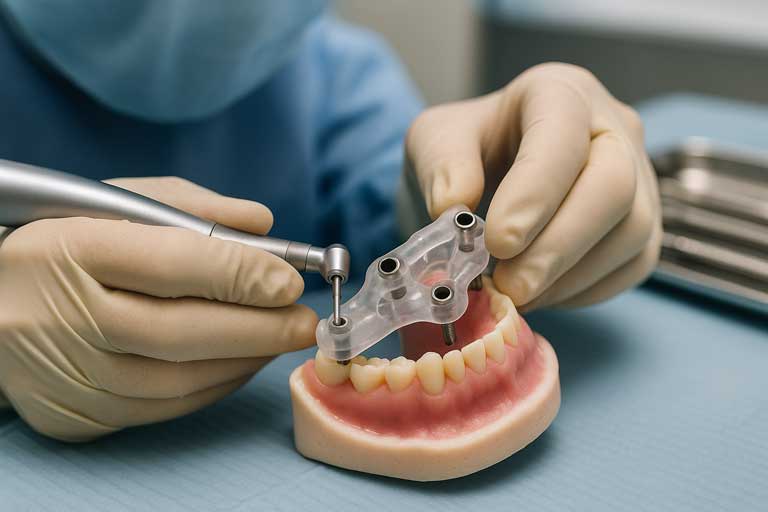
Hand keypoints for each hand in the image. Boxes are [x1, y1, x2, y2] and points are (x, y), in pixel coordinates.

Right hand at [0, 177, 316, 440]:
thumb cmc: (65, 243)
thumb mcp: (117, 203)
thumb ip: (193, 209)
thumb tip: (265, 225)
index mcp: (71, 246)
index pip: (171, 263)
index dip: (241, 274)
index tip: (289, 281)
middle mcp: (62, 316)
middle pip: (180, 332)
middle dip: (258, 329)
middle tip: (304, 323)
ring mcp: (64, 374)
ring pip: (176, 381)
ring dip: (242, 362)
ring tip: (278, 340)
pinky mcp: (71, 414)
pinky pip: (160, 408)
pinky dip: (211, 387)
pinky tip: (237, 363)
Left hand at [402, 63, 661, 309]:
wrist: (488, 172)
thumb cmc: (466, 150)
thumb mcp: (434, 140)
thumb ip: (441, 164)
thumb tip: (454, 205)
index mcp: (560, 92)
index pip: (562, 136)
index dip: (535, 193)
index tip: (497, 244)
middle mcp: (614, 127)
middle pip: (614, 185)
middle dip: (559, 245)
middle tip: (511, 286)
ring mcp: (639, 177)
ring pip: (633, 231)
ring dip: (570, 276)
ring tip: (515, 294)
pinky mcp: (643, 225)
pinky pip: (633, 265)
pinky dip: (584, 291)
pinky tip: (540, 294)